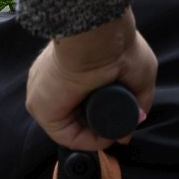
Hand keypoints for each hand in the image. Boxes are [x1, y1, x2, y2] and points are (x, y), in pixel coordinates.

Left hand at [25, 10, 157, 151]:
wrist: (99, 37)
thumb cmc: (120, 47)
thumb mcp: (138, 78)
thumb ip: (134, 106)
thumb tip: (125, 136)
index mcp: (70, 69)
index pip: (83, 101)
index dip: (104, 115)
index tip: (123, 120)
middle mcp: (54, 83)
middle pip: (77, 116)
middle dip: (100, 126)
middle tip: (120, 127)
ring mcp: (45, 94)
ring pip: (71, 127)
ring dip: (96, 134)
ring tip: (114, 130)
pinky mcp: (41, 106)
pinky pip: (65, 135)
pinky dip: (87, 141)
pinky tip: (105, 137)